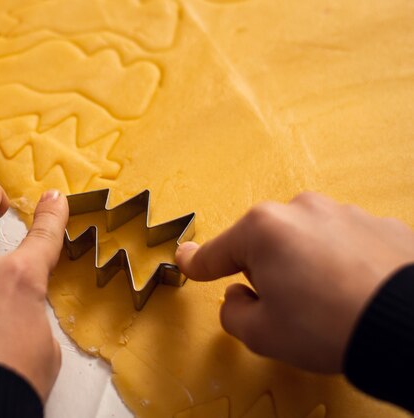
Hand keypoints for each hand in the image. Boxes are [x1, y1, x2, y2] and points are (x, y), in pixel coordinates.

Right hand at [176, 192, 413, 372]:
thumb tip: (238, 299)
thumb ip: (234, 314)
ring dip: (303, 264)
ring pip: (304, 240)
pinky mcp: (377, 223)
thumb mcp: (262, 333)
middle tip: (283, 306)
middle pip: (263, 242)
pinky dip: (339, 262)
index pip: (217, 251)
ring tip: (325, 301)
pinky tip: (352, 290)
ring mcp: (342, 212)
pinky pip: (342, 242)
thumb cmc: (328, 325)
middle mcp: (300, 210)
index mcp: (263, 230)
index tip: (184, 259)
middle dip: (264, 270)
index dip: (196, 262)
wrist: (407, 323)